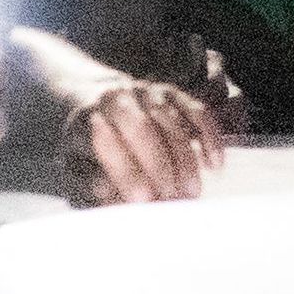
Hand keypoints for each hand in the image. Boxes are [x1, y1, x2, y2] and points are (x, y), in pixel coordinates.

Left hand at [55, 75, 223, 202]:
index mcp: (86, 121)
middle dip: (159, 166)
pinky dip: (209, 138)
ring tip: (191, 193)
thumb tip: (108, 191)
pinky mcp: (173, 94)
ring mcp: (147, 94)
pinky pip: (196, 112)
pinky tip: (215, 166)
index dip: (126, 172)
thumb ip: (91, 185)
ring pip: (171, 122)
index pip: (106, 143)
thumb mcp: (78, 173)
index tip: (143, 200)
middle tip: (171, 199)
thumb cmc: (89, 155)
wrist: (98, 110)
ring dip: (184, 159)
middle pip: (142, 128)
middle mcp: (116, 100)